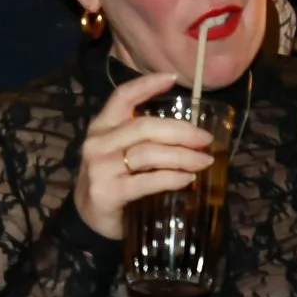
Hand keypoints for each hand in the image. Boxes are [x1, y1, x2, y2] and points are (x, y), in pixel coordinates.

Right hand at [73, 70, 217, 241]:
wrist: (90, 218)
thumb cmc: (113, 179)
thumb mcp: (121, 152)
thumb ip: (143, 138)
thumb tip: (192, 131)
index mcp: (101, 127)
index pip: (122, 97)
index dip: (146, 85)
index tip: (173, 79)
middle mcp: (97, 143)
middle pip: (143, 127)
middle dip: (180, 131)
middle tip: (205, 139)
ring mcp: (100, 168)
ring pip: (148, 153)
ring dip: (182, 156)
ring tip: (204, 161)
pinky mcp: (107, 192)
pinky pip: (147, 181)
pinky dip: (171, 178)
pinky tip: (188, 179)